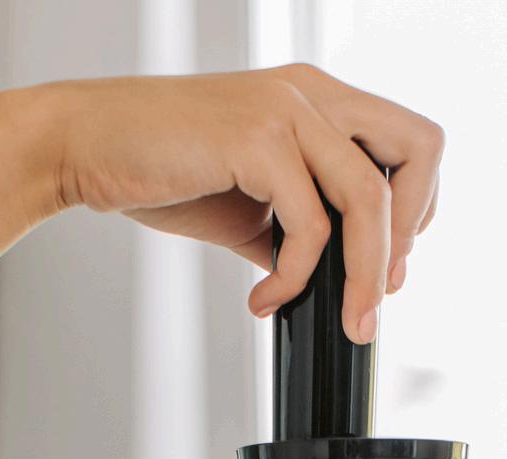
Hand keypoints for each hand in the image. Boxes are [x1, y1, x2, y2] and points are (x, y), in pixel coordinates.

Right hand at [0, 66, 443, 344]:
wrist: (86, 147)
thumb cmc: (161, 168)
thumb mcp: (250, 204)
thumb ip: (301, 229)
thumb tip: (343, 282)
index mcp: (319, 98)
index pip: (411, 143)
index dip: (414, 212)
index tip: (384, 269)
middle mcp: (312, 91)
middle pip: (419, 150)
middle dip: (409, 236)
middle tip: (378, 298)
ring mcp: (287, 108)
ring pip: (370, 199)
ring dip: (362, 277)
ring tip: (342, 319)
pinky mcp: (256, 138)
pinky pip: (310, 226)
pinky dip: (295, 278)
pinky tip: (262, 298)